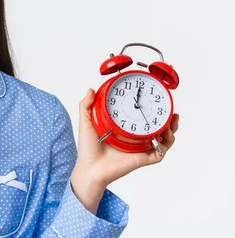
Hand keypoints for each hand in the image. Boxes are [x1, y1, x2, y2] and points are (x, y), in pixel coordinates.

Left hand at [70, 89, 179, 211]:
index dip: (149, 110)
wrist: (90, 167)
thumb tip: (91, 90)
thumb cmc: (88, 148)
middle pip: (156, 128)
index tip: (153, 99)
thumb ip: (85, 106)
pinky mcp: (143, 158)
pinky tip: (165, 134)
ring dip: (171, 129)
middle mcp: (134, 139)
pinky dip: (166, 143)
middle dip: (166, 120)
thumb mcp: (86, 122)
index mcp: (123, 130)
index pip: (140, 118)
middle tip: (170, 110)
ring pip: (163, 139)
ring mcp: (140, 149)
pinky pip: (160, 152)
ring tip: (172, 120)